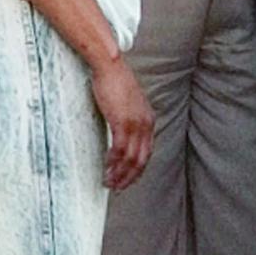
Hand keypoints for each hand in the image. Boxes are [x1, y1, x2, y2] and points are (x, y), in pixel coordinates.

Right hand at [90, 55, 153, 190]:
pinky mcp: (122, 121)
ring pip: (131, 158)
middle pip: (141, 159)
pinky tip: (107, 168)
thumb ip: (129, 118)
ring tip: (109, 183)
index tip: (127, 179)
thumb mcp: (128, 103)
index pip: (147, 151)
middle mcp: (146, 123)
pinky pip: (120, 149)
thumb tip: (121, 133)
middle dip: (129, 177)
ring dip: (119, 174)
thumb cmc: (115, 82)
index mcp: (148, 119)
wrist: (110, 66)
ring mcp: (135, 123)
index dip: (138, 169)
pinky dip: (114, 162)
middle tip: (117, 188)